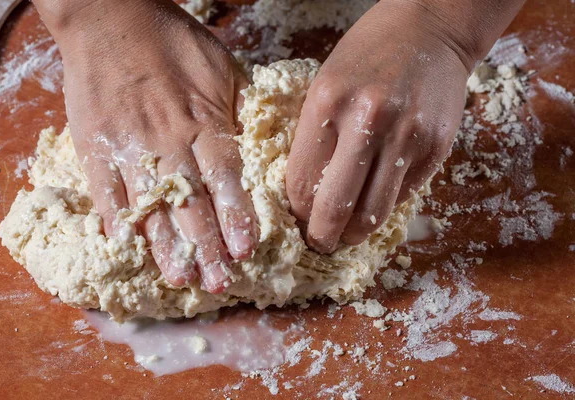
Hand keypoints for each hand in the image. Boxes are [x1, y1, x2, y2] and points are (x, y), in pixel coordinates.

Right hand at [35, 0, 257, 292]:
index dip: (236, 217)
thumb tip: (252, 148)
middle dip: (207, 247)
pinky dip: (116, 219)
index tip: (246, 251)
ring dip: (166, 245)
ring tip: (180, 277)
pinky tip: (127, 247)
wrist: (109, 17)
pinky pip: (106, 190)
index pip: (225, 179)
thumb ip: (236, 110)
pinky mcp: (96, 145)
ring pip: (152, 206)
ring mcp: (129, 146)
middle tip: (218, 283)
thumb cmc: (171, 40)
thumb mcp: (221, 67)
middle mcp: (169, 141)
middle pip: (192, 203)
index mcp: (204, 121)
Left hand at [286, 1, 471, 252]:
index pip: (301, 183)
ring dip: (356, 233)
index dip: (296, 212)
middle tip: (319, 243)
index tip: (296, 220)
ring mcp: (407, 136)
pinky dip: (384, 206)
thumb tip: (302, 193)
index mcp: (328, 103)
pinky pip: (403, 196)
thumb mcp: (325, 84)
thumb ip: (313, 137)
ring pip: (374, 212)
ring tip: (346, 234)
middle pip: (336, 207)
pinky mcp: (436, 148)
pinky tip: (374, 202)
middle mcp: (368, 122)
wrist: (431, 29)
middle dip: (322, 236)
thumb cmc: (368, 54)